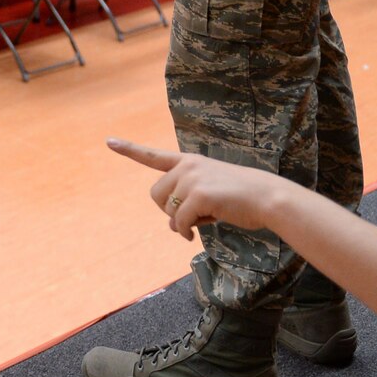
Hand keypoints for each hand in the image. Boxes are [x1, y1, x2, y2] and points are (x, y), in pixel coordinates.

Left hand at [108, 139, 284, 239]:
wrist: (267, 198)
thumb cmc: (241, 199)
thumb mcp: (210, 196)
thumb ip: (186, 203)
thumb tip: (170, 225)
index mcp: (190, 162)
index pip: (154, 156)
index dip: (130, 150)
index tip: (109, 141)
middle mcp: (187, 166)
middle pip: (156, 195)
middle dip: (168, 210)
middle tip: (191, 216)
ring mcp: (192, 178)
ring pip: (167, 210)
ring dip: (180, 222)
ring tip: (206, 217)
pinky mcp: (198, 194)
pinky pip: (179, 222)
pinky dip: (184, 232)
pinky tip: (195, 235)